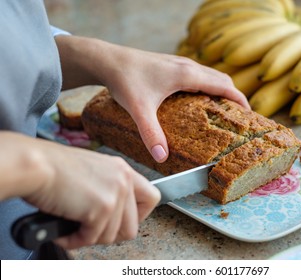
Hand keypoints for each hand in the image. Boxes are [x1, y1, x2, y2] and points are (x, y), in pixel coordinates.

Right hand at [0, 132, 160, 248]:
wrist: (36, 164)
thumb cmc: (55, 168)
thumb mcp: (94, 171)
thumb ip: (109, 188)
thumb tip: (113, 214)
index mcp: (123, 170)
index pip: (152, 197)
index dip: (139, 216)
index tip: (122, 221)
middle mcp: (124, 180)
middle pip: (133, 225)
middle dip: (111, 234)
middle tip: (92, 231)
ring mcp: (115, 194)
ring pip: (113, 236)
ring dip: (90, 238)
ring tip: (73, 229)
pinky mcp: (102, 208)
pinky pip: (92, 238)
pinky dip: (75, 240)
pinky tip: (63, 231)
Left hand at [55, 36, 249, 162]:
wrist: (107, 60)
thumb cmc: (124, 80)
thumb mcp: (140, 109)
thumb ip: (151, 133)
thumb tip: (162, 157)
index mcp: (187, 75)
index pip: (224, 85)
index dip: (240, 99)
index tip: (250, 114)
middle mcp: (187, 66)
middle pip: (221, 79)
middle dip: (233, 96)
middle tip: (237, 117)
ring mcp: (179, 63)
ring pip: (210, 75)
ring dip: (220, 89)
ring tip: (222, 110)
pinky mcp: (171, 65)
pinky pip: (198, 74)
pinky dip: (207, 85)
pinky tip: (198, 100)